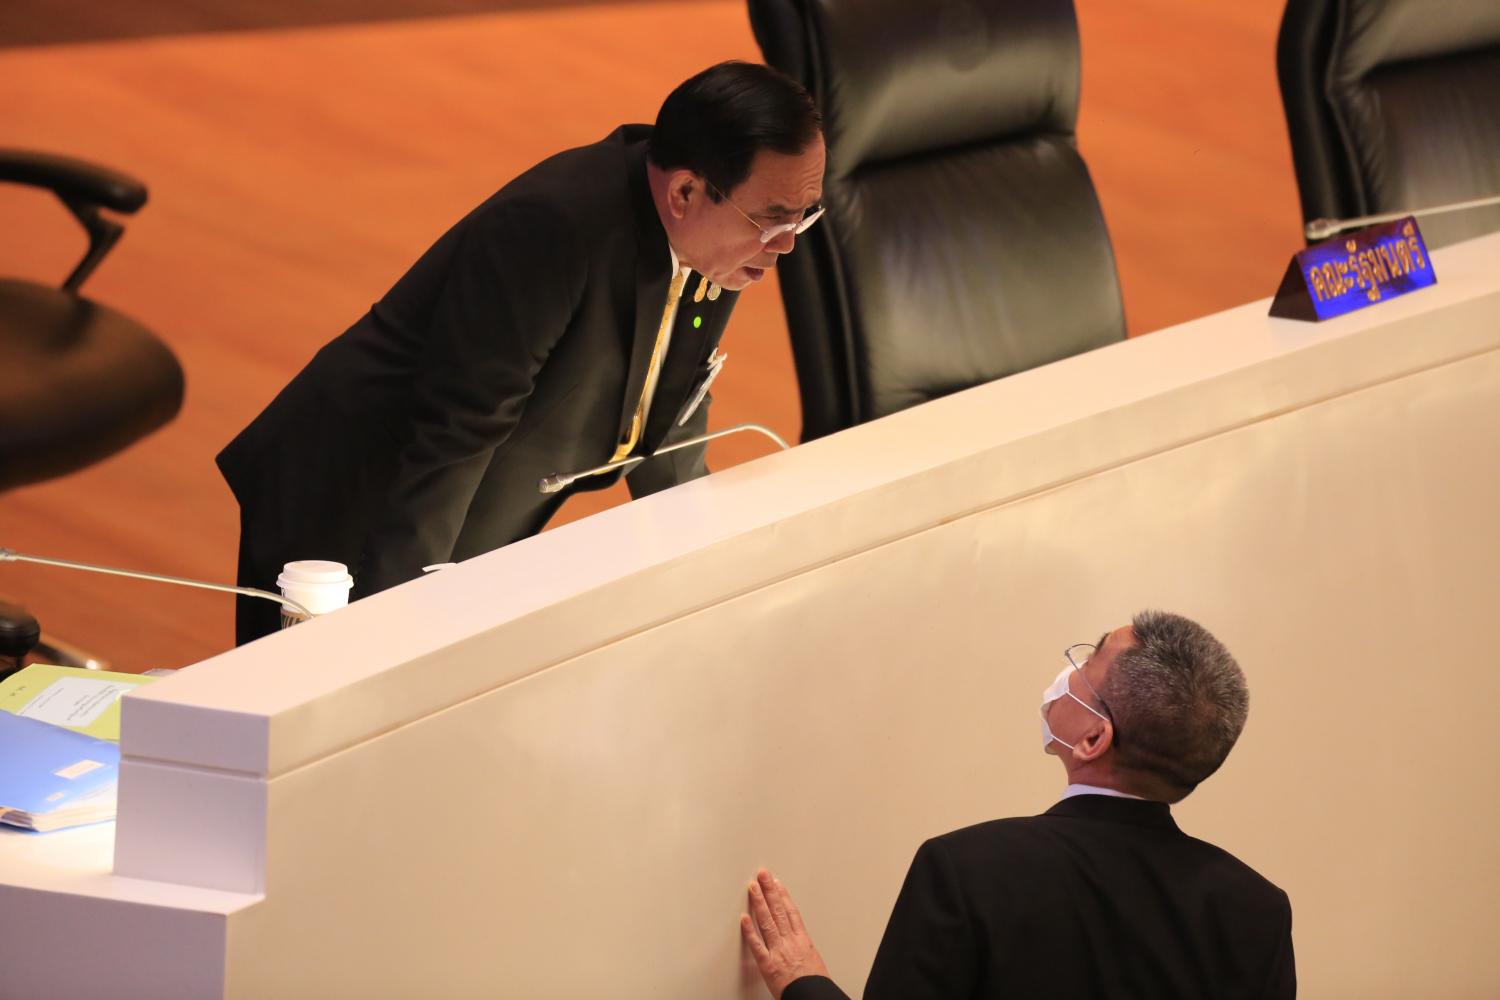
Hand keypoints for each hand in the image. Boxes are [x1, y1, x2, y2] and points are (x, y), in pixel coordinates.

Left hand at [740, 868, 829, 998]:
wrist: (811, 996)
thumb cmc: (813, 983)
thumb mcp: (813, 959)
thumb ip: (802, 946)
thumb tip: (797, 940)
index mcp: (802, 940)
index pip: (790, 911)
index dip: (782, 895)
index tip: (777, 883)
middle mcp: (789, 942)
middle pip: (778, 910)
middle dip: (769, 890)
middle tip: (762, 874)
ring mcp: (778, 951)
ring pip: (767, 922)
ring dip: (759, 902)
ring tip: (752, 887)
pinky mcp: (767, 964)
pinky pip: (756, 945)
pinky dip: (749, 931)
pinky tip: (743, 918)